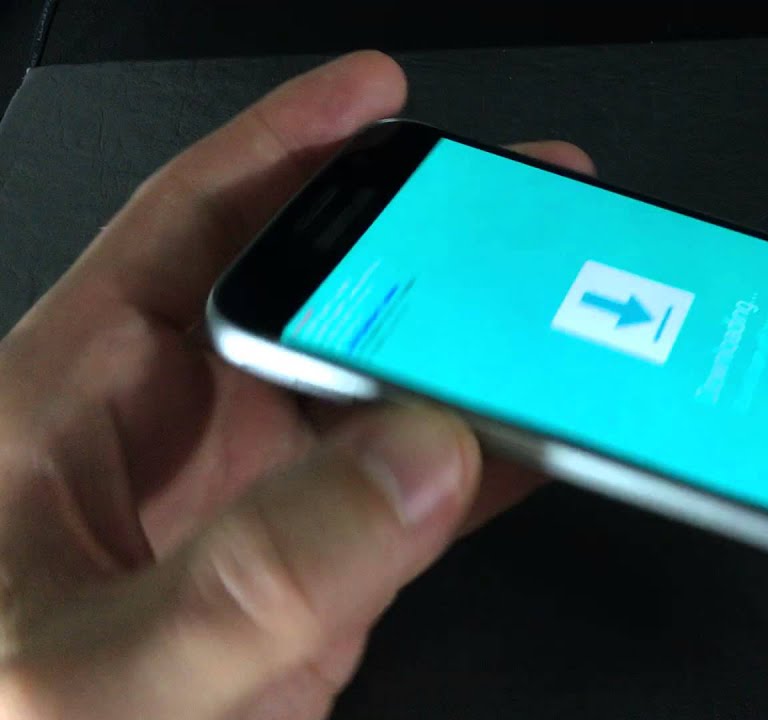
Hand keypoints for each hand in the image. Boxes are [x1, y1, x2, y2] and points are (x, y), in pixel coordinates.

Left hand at [0, 52, 592, 718]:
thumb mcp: (102, 666)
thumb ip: (252, 572)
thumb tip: (414, 458)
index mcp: (78, 404)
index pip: (189, 234)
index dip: (283, 149)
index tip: (373, 98)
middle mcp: (179, 438)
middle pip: (319, 297)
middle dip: (417, 239)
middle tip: (512, 199)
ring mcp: (257, 507)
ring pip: (384, 394)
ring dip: (474, 351)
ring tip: (558, 309)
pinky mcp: (318, 578)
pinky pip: (422, 495)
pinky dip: (491, 465)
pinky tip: (547, 439)